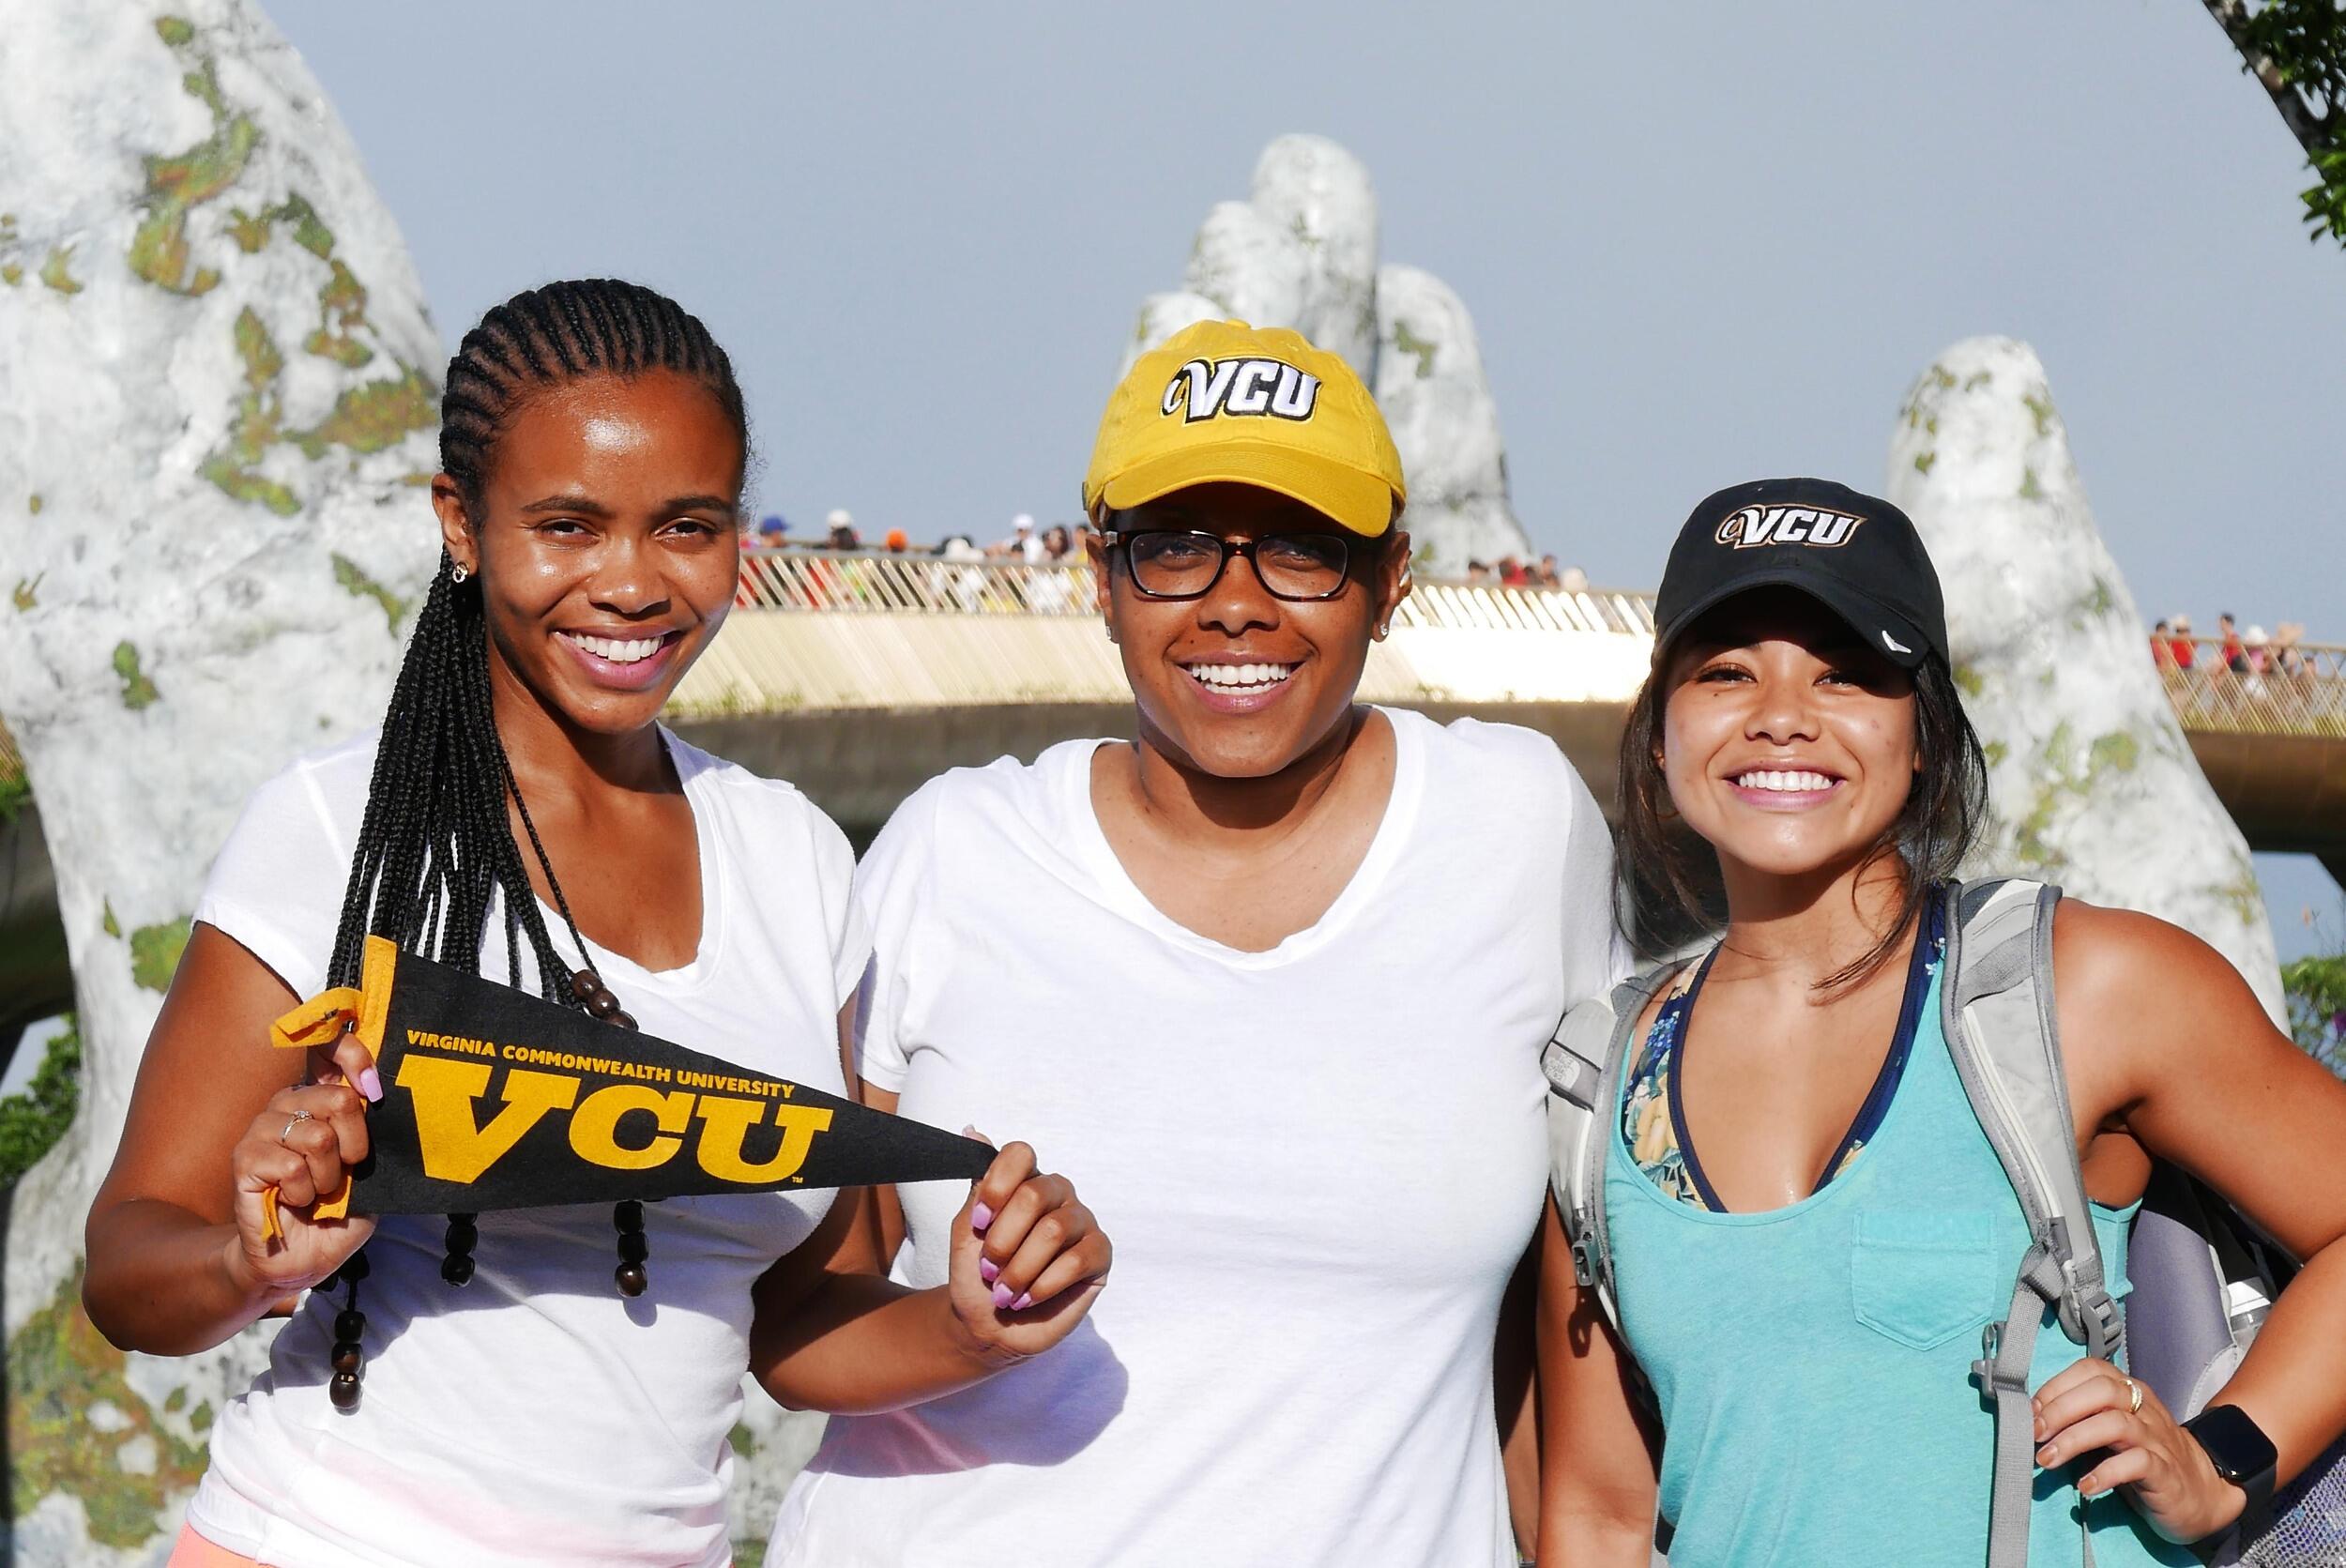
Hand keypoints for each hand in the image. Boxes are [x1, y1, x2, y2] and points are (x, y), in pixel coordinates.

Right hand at [226, 1081, 374, 1303]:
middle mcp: (286, 1105)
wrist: (300, 1259)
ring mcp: (261, 1130)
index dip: (361, 1087)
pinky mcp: (244, 1159)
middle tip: (339, 1176)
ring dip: (326, 1177)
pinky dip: (302, 1192)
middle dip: (352, 1149)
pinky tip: (293, 1201)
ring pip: (317, 1137)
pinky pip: (291, 1166)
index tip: (369, 1121)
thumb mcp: (369, 1174)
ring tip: (314, 1192)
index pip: (344, 1067)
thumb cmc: (336, 1213)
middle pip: (338, 1099)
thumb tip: (384, 1105)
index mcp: (318, 1100)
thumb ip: (375, 1140)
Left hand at [945, 1133, 1109, 1366]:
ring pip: (1055, 1230)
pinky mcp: (1099, 1256)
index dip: (997, 1187)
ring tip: (1004, 1292)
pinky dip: (1043, 1285)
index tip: (978, 1223)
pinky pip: (1077, 1261)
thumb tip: (972, 1130)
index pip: (1020, 1154)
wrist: (987, 1327)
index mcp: (1025, 1181)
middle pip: (1035, 1194)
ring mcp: (1082, 1222)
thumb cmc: (977, 1277)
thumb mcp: (966, 1229)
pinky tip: (1027, 1299)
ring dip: (1020, 1268)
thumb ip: (978, 1185)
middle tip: (989, 1268)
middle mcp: (1057, 1194)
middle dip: (1003, 1240)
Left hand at [2033, 1357, 2244, 1543]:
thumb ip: (2081, 1417)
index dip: (2056, 1386)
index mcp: (2129, 1391)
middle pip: (2102, 1391)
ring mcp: (2157, 1439)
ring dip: (2074, 1440)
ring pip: (2116, 1424)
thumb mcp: (2110, 1431)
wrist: (2199, 1493)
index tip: (2030, 1411)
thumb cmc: (2141, 1457)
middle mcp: (2144, 1409)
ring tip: (2046, 1461)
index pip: (2091, 1369)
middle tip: (2034, 1436)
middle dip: (2060, 1410)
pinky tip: (2085, 1486)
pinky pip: (2137, 1463)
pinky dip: (2106, 1473)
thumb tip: (2030, 1417)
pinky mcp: (2166, 1471)